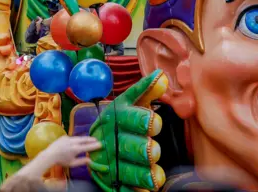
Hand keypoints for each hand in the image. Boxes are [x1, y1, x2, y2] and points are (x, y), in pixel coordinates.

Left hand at [39, 136, 101, 167]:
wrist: (50, 155)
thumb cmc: (61, 161)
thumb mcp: (72, 163)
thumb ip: (82, 161)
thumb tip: (90, 160)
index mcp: (76, 149)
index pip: (88, 146)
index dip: (95, 145)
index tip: (100, 144)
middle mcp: (73, 142)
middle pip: (84, 139)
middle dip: (91, 139)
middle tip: (97, 140)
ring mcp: (68, 138)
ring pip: (79, 138)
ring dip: (84, 139)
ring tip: (89, 140)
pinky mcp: (64, 136)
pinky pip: (73, 138)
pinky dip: (76, 139)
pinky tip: (77, 142)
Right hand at [88, 70, 167, 191]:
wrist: (96, 146)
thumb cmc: (119, 122)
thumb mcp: (130, 104)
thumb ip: (147, 91)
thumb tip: (162, 77)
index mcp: (116, 117)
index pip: (128, 117)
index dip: (142, 121)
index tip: (154, 123)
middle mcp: (110, 139)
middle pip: (129, 146)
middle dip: (143, 149)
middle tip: (152, 150)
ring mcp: (109, 161)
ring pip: (128, 170)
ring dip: (143, 173)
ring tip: (154, 174)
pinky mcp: (111, 180)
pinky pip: (124, 187)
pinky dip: (136, 189)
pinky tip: (147, 187)